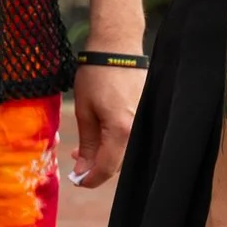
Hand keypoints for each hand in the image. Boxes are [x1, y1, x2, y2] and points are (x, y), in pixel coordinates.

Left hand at [68, 63, 142, 188]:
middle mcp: (139, 130)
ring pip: (126, 152)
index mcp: (121, 130)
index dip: (90, 180)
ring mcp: (148, 123)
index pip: (107, 169)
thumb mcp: (85, 110)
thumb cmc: (97, 74)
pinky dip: (117, 141)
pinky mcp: (150, 115)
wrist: (119, 46)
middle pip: (118, 164)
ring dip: (106, 154)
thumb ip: (87, 144)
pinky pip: (133, 138)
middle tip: (77, 159)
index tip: (76, 180)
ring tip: (86, 144)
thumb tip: (82, 172)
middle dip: (96, 166)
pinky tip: (103, 133)